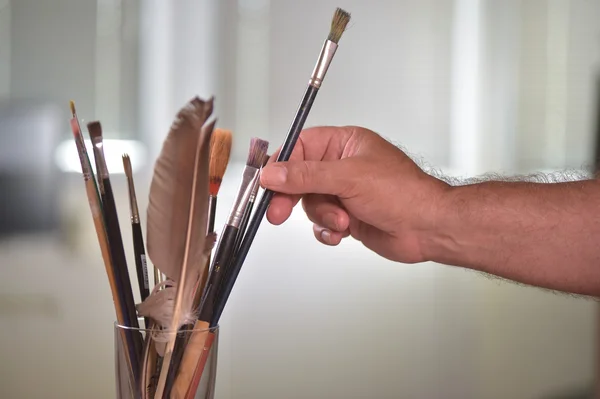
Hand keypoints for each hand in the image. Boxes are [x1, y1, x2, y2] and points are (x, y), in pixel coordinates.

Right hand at [259, 126, 449, 262]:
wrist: (427, 228)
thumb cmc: (403, 193)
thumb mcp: (348, 178)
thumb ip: (306, 175)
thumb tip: (273, 172)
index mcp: (344, 144)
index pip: (300, 147)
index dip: (281, 165)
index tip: (266, 182)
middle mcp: (342, 167)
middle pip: (299, 178)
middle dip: (292, 197)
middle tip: (278, 212)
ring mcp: (344, 193)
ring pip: (310, 204)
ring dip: (322, 216)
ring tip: (342, 221)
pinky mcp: (347, 217)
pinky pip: (322, 223)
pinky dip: (327, 231)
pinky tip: (341, 233)